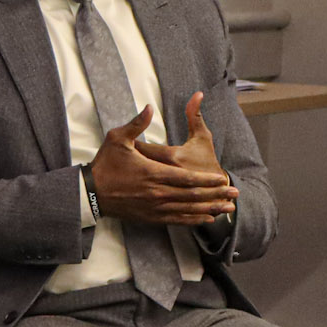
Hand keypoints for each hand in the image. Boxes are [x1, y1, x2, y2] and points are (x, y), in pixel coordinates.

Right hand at [89, 94, 237, 225]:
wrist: (91, 192)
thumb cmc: (105, 165)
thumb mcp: (117, 139)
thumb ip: (136, 124)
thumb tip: (149, 107)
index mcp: (153, 173)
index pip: (187, 178)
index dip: (207, 180)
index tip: (222, 178)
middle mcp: (157, 193)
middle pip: (193, 196)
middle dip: (216, 195)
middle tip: (234, 194)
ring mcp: (154, 207)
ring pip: (188, 210)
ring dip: (210, 209)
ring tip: (228, 209)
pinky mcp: (150, 217)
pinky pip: (177, 220)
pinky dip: (193, 220)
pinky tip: (206, 219)